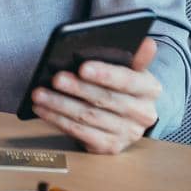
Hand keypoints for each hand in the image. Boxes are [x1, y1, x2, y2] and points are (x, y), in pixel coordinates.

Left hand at [29, 36, 162, 154]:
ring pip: (88, 117)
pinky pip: (80, 133)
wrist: (125, 115)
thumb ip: (134, 55)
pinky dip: (58, 120)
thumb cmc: (121, 84)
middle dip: (77, 88)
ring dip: (60, 104)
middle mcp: (143, 114)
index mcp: (150, 89)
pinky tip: (43, 109)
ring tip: (40, 93)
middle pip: (105, 99)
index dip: (105, 74)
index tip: (83, 67)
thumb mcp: (130, 67)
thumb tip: (147, 43)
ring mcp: (127, 134)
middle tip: (55, 79)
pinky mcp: (110, 147)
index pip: (128, 81)